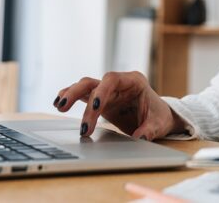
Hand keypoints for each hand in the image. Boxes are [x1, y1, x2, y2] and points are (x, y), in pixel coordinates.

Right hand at [52, 71, 186, 140]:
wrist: (159, 116)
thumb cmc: (160, 116)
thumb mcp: (159, 124)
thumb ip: (150, 129)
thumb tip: (140, 138)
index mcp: (134, 81)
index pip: (112, 79)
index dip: (101, 91)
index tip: (95, 107)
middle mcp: (118, 83)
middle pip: (94, 83)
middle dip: (78, 94)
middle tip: (65, 109)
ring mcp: (108, 91)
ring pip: (85, 87)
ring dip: (70, 95)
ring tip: (58, 106)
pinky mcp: (101, 100)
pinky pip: (83, 95)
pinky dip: (71, 97)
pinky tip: (58, 103)